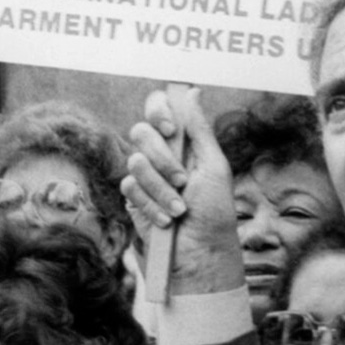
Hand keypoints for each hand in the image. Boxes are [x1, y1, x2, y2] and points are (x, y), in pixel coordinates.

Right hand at [121, 85, 244, 295]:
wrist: (199, 253)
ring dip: (161, 188)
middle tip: (182, 180)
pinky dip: (152, 205)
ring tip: (180, 207)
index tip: (170, 129)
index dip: (158, 110)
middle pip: (140, 131)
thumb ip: (199, 130)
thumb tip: (192, 91)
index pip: (158, 107)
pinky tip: (167, 219)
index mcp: (183, 141)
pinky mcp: (133, 198)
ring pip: (135, 161)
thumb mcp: (214, 167)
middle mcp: (161, 153)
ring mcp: (145, 176)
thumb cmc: (214, 211)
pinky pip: (130, 188)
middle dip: (163, 158)